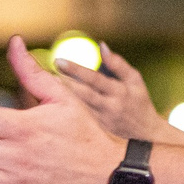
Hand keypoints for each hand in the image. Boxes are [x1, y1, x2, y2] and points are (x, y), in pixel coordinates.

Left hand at [45, 41, 178, 146]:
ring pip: (73, 109)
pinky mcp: (90, 135)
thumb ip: (118, 64)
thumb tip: (101, 45)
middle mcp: (106, 107)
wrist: (145, 139)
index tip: (57, 60)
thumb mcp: (134, 82)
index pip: (94, 79)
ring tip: (38, 87)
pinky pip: (71, 122)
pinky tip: (43, 107)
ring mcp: (97, 123)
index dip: (76, 70)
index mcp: (118, 92)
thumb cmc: (138, 104)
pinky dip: (58, 113)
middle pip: (80, 94)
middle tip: (40, 73)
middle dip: (60, 84)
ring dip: (56, 98)